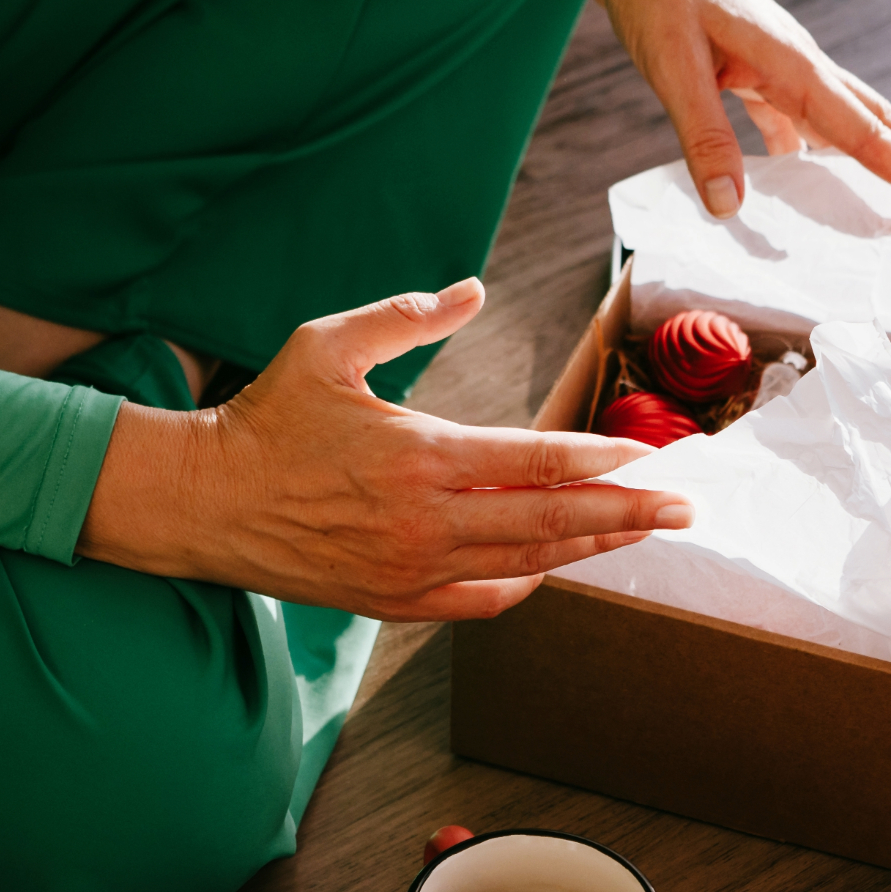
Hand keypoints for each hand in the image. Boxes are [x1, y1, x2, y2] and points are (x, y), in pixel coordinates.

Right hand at [78, 280, 690, 617]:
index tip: (652, 455)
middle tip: (685, 506)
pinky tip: (557, 565)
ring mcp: (413, 568)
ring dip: (592, 548)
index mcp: (419, 454)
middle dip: (629, 513)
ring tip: (642, 531)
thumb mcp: (327, 345)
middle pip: (552, 520)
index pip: (536, 459)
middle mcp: (426, 520)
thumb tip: (469, 289)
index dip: (602, 459)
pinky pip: (483, 602)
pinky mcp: (396, 600)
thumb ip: (405, 315)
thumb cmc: (266, 418)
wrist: (204, 503)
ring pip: (528, 565)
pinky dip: (527, 584)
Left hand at [527, 0, 890, 217]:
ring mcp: (774, 61)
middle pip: (869, 117)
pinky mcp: (747, 64)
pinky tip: (798, 175)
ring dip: (869, 152)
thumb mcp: (673, 69)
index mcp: (789, 60)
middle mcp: (794, 60)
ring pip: (836, 117)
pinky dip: (804, 147)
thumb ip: (704, 139)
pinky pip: (791, 115)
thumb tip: (730, 208)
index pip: (859, 128)